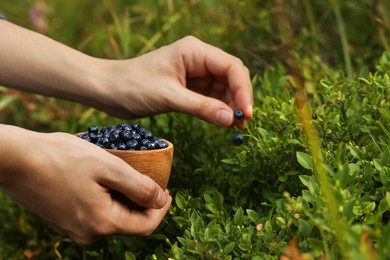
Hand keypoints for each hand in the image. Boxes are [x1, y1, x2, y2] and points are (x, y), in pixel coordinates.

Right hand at [0, 125, 171, 244]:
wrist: (16, 159)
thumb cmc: (62, 158)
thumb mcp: (109, 167)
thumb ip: (139, 187)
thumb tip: (161, 200)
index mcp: (102, 223)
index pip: (146, 226)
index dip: (161, 209)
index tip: (168, 190)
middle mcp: (88, 234)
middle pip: (129, 222)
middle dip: (143, 202)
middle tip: (149, 177)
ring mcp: (74, 229)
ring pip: (112, 217)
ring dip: (124, 199)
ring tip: (126, 175)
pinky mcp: (64, 220)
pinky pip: (96, 213)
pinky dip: (107, 199)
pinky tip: (104, 180)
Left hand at [95, 36, 252, 126]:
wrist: (107, 90)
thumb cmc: (132, 86)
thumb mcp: (168, 97)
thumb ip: (201, 107)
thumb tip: (231, 119)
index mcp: (194, 51)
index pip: (231, 67)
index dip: (243, 89)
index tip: (246, 113)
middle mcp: (198, 59)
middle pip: (231, 77)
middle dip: (239, 99)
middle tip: (242, 123)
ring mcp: (194, 73)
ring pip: (223, 89)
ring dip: (230, 106)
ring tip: (235, 127)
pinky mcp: (188, 87)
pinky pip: (211, 98)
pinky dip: (218, 110)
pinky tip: (223, 122)